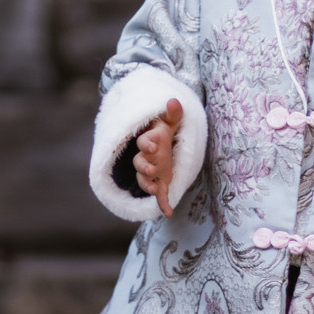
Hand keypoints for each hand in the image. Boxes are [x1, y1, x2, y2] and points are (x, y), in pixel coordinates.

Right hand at [134, 99, 182, 216]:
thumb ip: (173, 113)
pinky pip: (159, 194)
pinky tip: (168, 212)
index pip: (143, 143)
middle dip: (144, 167)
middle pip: (139, 164)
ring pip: (144, 180)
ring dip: (148, 185)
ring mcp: (151, 172)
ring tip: (154, 189)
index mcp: (148, 143)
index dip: (147, 144)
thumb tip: (174, 101)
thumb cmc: (163, 131)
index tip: (152, 145)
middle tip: (152, 169)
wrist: (162, 144)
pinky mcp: (160, 181)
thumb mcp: (170, 122)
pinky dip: (163, 204)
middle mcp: (146, 159)